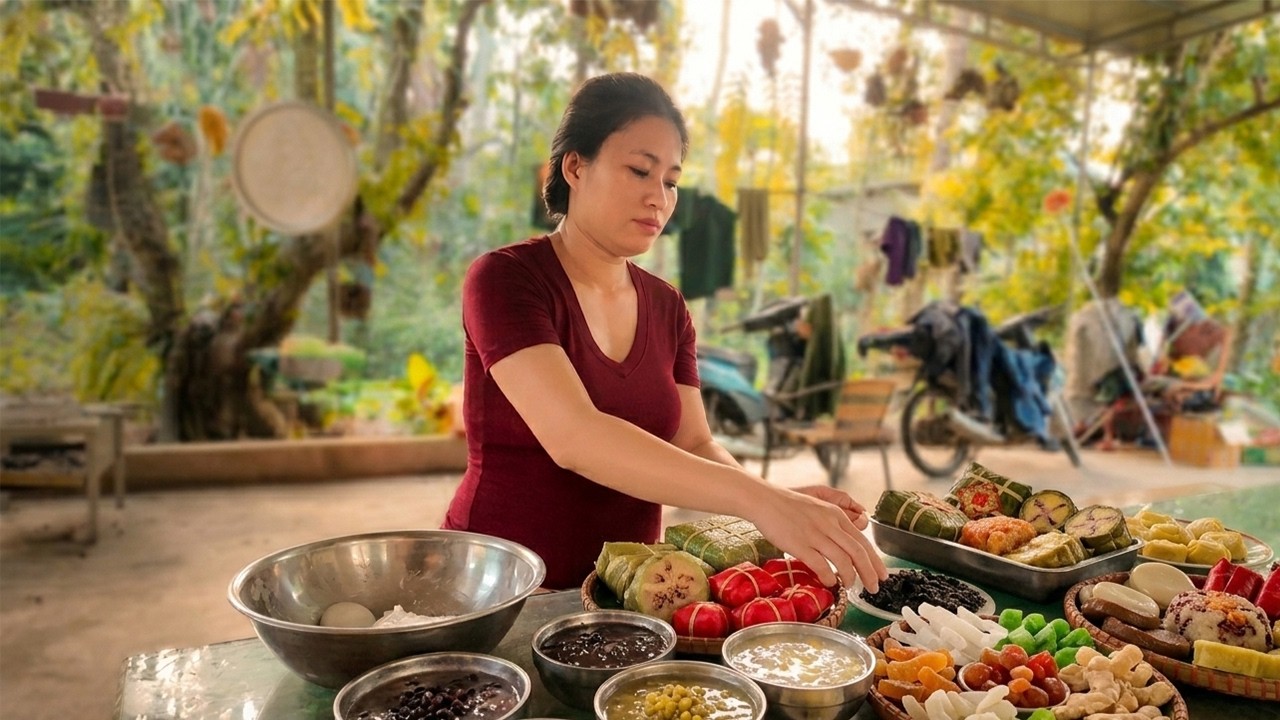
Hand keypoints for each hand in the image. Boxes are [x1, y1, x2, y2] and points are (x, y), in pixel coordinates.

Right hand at [747, 487, 888, 592]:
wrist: (765, 500)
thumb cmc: (789, 507)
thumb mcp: (818, 509)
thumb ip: (833, 524)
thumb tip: (846, 548)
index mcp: (836, 515)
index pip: (863, 541)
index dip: (876, 561)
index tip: (882, 575)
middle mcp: (829, 524)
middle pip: (858, 552)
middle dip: (870, 573)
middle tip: (873, 588)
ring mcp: (815, 534)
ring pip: (843, 560)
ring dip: (851, 577)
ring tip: (850, 586)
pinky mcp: (800, 544)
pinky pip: (821, 565)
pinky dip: (829, 577)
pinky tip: (830, 582)